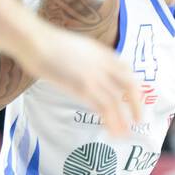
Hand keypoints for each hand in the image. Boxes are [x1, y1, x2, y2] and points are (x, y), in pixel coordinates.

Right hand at [17, 29, 141, 136]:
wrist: (35, 41)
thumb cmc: (46, 42)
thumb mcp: (76, 46)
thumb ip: (86, 58)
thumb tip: (83, 68)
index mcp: (103, 53)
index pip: (126, 69)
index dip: (132, 85)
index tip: (135, 96)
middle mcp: (104, 65)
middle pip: (129, 86)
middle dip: (136, 104)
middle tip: (138, 119)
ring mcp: (95, 76)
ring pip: (116, 102)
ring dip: (123, 120)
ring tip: (125, 134)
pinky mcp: (83, 87)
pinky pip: (103, 108)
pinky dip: (110, 121)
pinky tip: (111, 131)